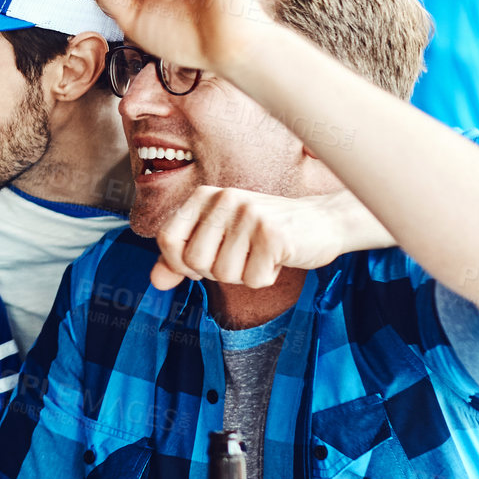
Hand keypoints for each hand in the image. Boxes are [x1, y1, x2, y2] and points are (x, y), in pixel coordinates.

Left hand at [150, 187, 383, 290]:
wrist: (322, 222)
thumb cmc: (264, 233)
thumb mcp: (219, 238)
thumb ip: (183, 257)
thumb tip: (155, 281)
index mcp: (204, 196)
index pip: (167, 239)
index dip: (180, 263)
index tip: (203, 264)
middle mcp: (224, 199)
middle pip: (195, 261)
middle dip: (218, 271)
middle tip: (241, 257)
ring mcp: (249, 214)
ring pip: (225, 274)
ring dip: (244, 275)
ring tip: (260, 254)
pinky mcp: (274, 234)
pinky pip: (254, 279)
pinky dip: (266, 278)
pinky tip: (277, 257)